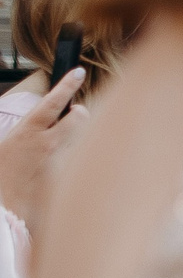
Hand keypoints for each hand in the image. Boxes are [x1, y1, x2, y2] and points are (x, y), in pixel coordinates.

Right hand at [0, 68, 85, 233]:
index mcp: (27, 132)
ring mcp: (60, 161)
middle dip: (78, 113)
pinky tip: (56, 166)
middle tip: (70, 116)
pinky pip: (77, 159)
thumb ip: (27, 129)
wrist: (2, 206)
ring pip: (80, 139)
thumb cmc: (1, 173)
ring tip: (57, 146)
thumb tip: (42, 118)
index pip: (52, 102)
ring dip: (74, 138)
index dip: (66, 85)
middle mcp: (47, 144)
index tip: (78, 72)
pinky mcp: (67, 175)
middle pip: (79, 117)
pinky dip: (71, 159)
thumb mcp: (6, 143)